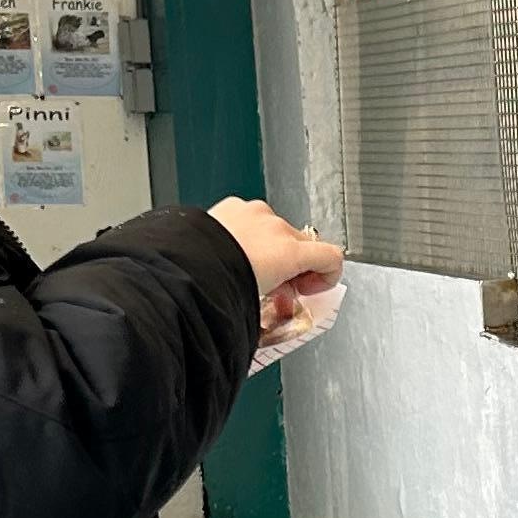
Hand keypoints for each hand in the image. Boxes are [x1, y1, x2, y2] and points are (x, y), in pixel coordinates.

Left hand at [210, 200, 342, 343]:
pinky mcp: (233, 207)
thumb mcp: (264, 309)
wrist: (186, 269)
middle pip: (303, 245)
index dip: (327, 276)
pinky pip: (251, 219)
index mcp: (290, 252)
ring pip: (276, 231)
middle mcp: (277, 228)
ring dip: (270, 249)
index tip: (308, 290)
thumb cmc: (222, 289)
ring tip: (248, 271)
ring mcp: (255, 214)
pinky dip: (247, 234)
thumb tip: (283, 309)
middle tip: (275, 289)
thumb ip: (283, 303)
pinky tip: (231, 253)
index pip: (332, 257)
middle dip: (294, 266)